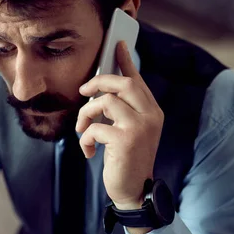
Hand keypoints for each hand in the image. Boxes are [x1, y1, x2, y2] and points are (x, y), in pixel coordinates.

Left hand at [76, 42, 163, 212]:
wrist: (134, 190)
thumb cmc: (126, 158)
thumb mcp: (127, 131)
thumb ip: (120, 110)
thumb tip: (99, 90)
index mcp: (152, 111)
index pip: (137, 80)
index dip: (126, 60)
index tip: (117, 43)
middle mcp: (150, 115)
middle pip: (121, 83)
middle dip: (97, 82)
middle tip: (82, 91)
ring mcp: (140, 126)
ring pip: (104, 102)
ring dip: (86, 114)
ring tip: (83, 129)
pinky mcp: (126, 140)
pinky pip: (95, 127)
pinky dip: (86, 138)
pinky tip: (90, 151)